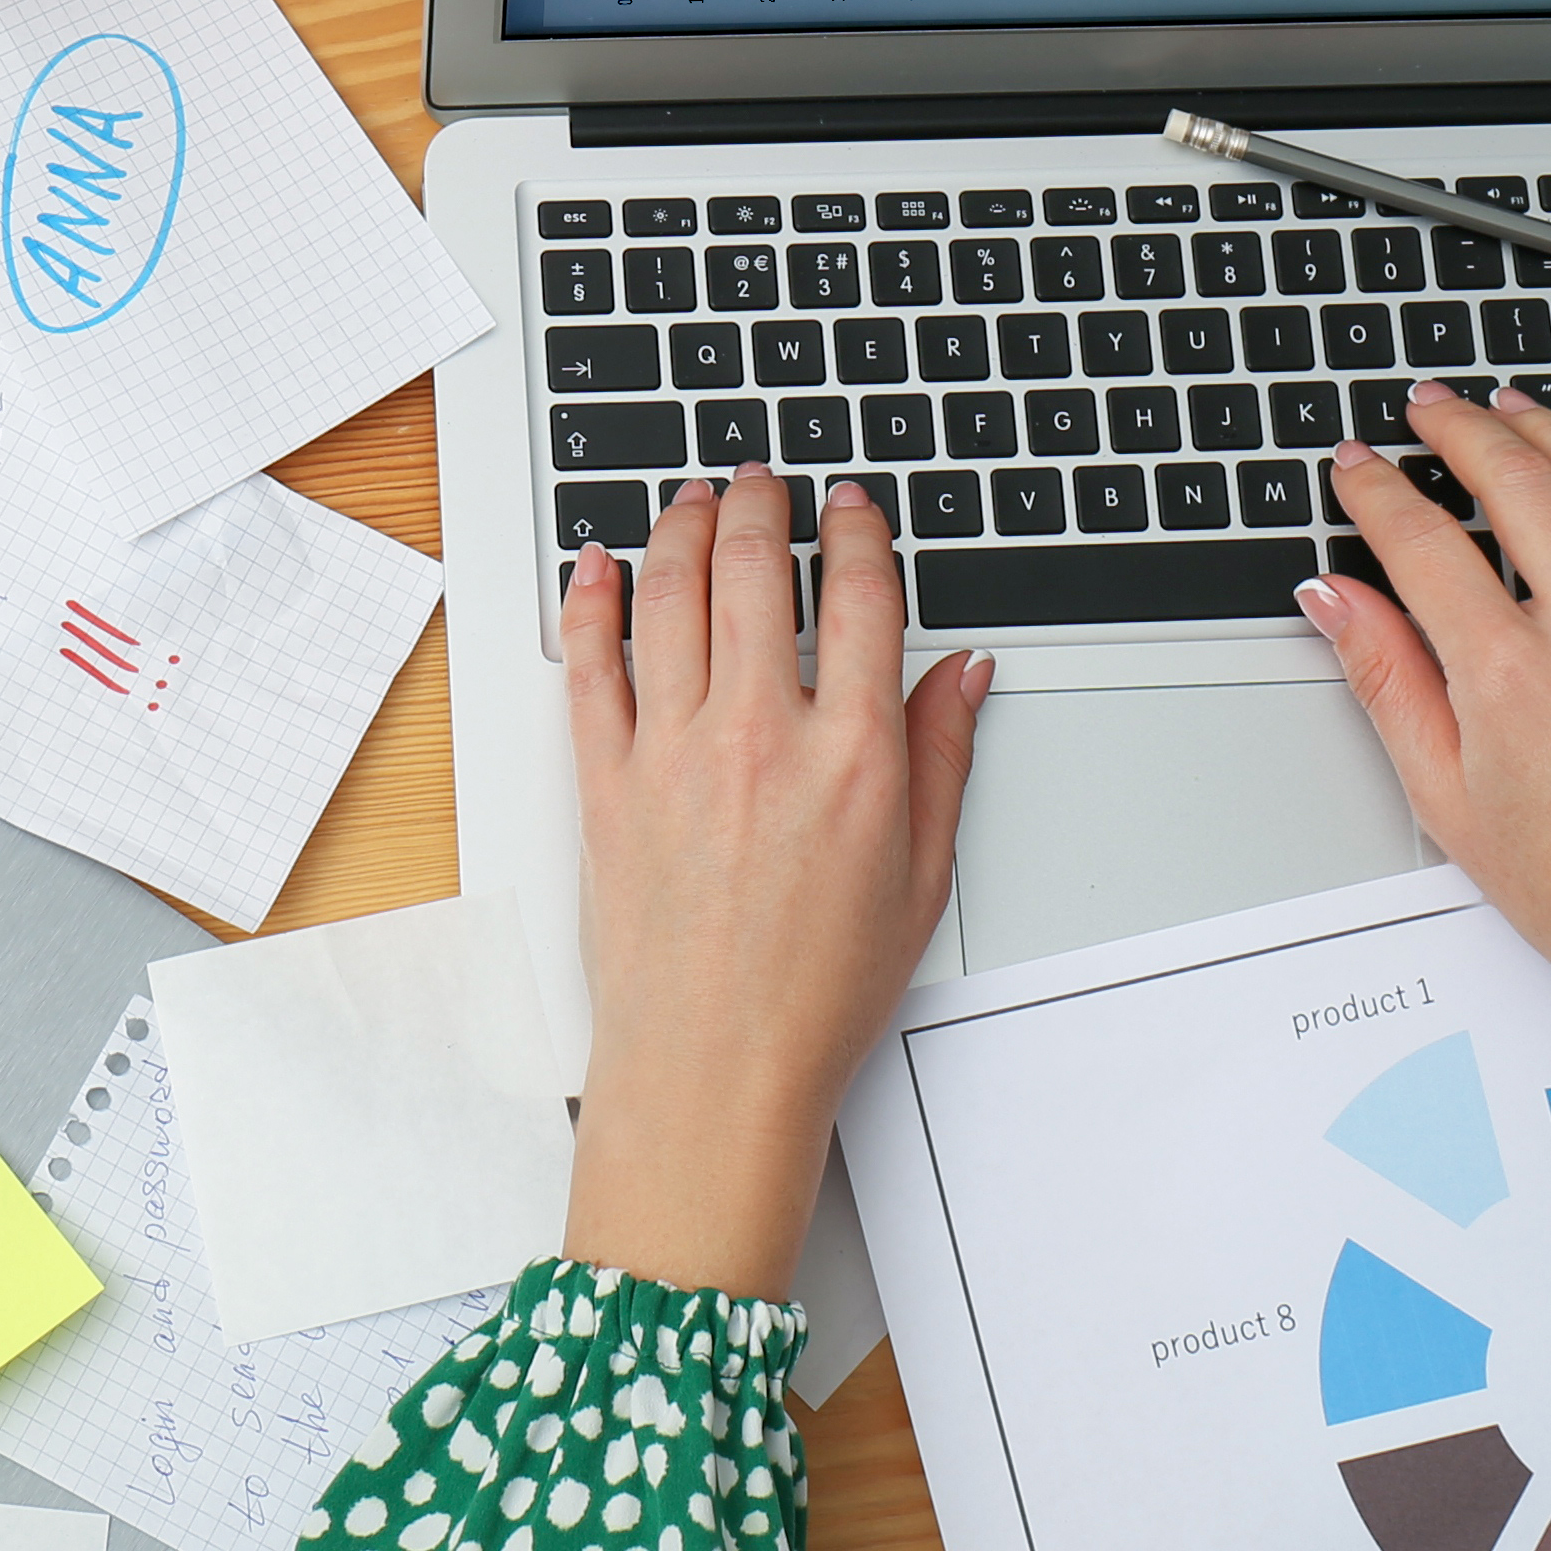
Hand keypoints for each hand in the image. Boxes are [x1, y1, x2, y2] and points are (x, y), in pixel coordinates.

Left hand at [558, 465, 991, 1296]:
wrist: (714, 1069)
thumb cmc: (816, 993)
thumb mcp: (920, 877)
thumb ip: (941, 759)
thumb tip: (962, 674)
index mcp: (850, 756)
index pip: (860, 599)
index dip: (858, 532)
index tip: (852, 505)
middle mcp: (759, 737)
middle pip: (756, 572)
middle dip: (763, 506)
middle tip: (764, 481)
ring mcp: (672, 753)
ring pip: (670, 596)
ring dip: (683, 528)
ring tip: (694, 499)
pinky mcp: (606, 781)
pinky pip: (588, 664)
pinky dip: (591, 602)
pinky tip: (597, 567)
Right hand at [1304, 382, 1550, 1194]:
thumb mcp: (1447, 797)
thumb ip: (1386, 680)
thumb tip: (1335, 600)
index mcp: (1512, 678)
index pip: (1423, 540)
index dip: (1377, 491)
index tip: (1358, 469)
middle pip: (1518, 481)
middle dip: (1461, 429)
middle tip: (1429, 410)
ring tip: (1513, 410)